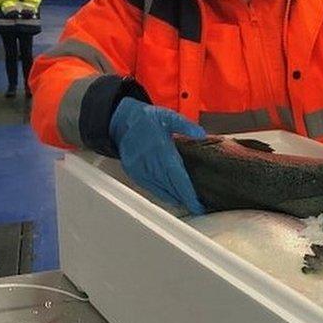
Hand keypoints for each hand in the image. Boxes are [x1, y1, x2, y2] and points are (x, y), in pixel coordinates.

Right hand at [109, 97, 207, 214]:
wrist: (121, 121)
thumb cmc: (146, 118)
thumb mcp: (168, 116)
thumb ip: (186, 126)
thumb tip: (201, 135)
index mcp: (159, 147)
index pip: (176, 174)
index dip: (186, 191)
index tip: (196, 202)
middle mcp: (148, 160)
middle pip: (169, 185)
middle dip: (183, 198)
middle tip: (197, 206)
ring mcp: (139, 167)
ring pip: (159, 188)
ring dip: (173, 198)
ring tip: (187, 204)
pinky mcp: (133, 171)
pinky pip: (148, 186)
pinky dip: (160, 194)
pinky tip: (170, 198)